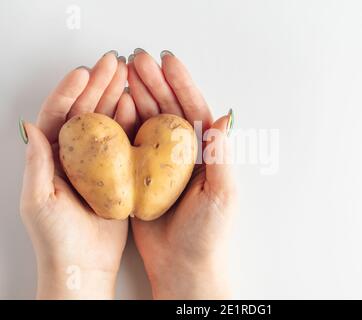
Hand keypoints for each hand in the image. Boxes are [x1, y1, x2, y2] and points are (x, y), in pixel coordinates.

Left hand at [20, 51, 137, 298]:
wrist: (83, 266)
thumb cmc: (57, 239)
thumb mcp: (39, 201)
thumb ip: (37, 164)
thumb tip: (30, 126)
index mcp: (50, 158)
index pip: (58, 115)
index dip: (70, 91)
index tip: (85, 72)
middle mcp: (74, 155)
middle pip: (85, 111)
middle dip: (98, 84)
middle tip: (113, 62)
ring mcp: (98, 163)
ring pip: (107, 122)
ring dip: (116, 97)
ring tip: (128, 75)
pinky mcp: (118, 172)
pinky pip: (124, 141)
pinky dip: (131, 121)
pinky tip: (138, 106)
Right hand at [128, 49, 236, 298]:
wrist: (185, 268)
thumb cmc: (210, 235)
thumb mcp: (222, 193)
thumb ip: (222, 154)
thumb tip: (225, 115)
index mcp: (207, 153)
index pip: (194, 110)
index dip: (181, 84)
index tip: (167, 61)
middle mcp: (183, 154)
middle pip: (168, 109)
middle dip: (153, 83)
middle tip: (135, 58)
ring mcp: (160, 164)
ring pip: (147, 122)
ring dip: (135, 97)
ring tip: (121, 74)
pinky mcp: (140, 177)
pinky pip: (129, 145)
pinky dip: (121, 125)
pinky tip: (111, 108)